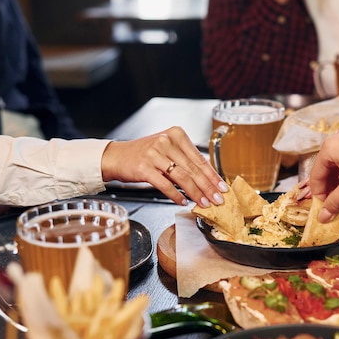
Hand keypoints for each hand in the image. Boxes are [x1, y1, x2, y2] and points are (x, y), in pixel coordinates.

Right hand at [101, 126, 227, 207]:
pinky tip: (183, 202)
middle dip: (208, 187)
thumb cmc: (144, 154)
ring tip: (204, 203)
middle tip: (218, 199)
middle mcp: (166, 141)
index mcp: (176, 134)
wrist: (116, 156)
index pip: (199, 158)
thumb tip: (208, 178)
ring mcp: (154, 154)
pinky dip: (176, 195)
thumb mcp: (167, 150)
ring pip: (182, 177)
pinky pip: (165, 184)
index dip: (213, 175)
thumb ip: (185, 160)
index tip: (222, 187)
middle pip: (193, 168)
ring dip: (195, 193)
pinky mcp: (144, 168)